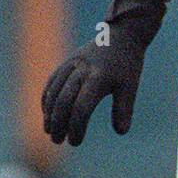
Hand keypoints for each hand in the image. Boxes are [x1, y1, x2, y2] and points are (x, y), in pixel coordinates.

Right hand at [42, 31, 146, 145]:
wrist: (122, 35)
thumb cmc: (127, 65)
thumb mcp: (130, 86)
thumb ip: (123, 109)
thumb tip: (121, 132)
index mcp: (99, 77)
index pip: (82, 107)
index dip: (76, 127)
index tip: (75, 142)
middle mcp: (82, 70)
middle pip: (63, 101)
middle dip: (58, 123)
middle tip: (57, 141)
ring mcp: (72, 64)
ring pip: (54, 91)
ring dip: (49, 113)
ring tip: (49, 131)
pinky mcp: (67, 61)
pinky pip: (52, 81)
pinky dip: (47, 98)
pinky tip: (47, 113)